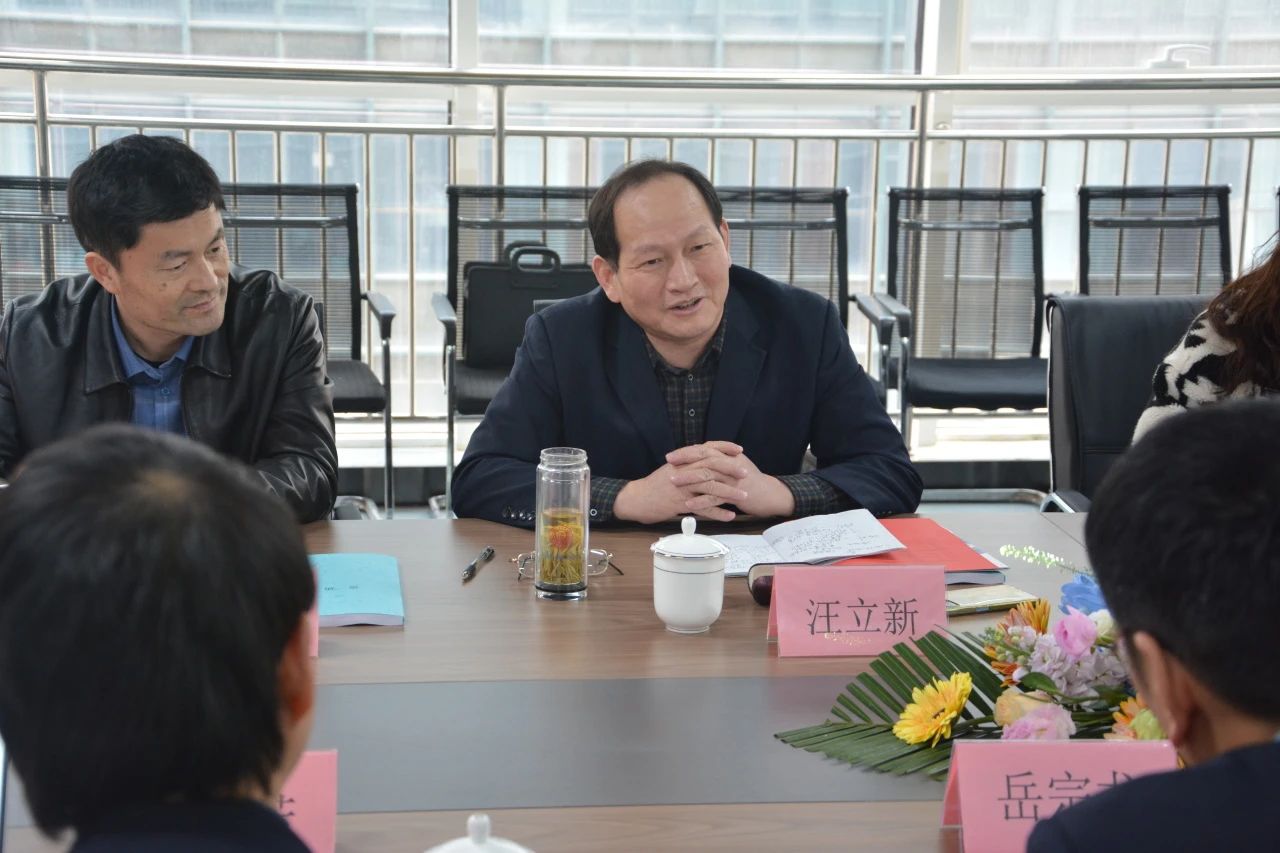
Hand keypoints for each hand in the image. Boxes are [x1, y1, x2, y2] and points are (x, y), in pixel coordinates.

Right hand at [613, 442, 749, 523]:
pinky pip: (702, 508)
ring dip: (729, 492)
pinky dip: (717, 512)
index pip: (706, 449)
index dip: (724, 448)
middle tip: (746, 473)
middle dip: (731, 469)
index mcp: (682, 460)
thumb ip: (688, 464)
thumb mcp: (671, 469)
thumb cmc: (655, 485)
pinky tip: (729, 515)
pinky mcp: (679, 503)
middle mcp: (683, 471)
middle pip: (711, 466)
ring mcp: (681, 487)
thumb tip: (705, 461)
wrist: (637, 499)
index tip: (739, 450)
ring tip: (744, 497)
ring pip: (709, 487)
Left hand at [667, 442, 795, 518]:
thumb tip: (699, 459)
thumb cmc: (751, 482)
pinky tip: (689, 504)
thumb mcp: (735, 466)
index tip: (671, 456)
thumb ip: (719, 461)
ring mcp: (734, 479)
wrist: (771, 495)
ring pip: (708, 475)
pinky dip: (701, 500)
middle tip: (669, 465)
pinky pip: (716, 496)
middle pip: (704, 458)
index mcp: (729, 456)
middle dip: (684, 461)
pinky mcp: (737, 494)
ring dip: (689, 479)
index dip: (687, 452)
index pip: (704, 449)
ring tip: (674, 483)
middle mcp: (731, 464)